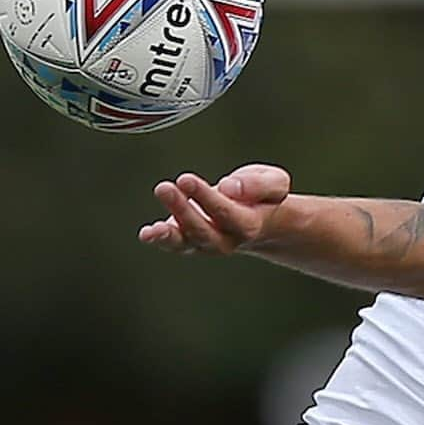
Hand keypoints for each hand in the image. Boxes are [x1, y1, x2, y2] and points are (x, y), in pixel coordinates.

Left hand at [138, 164, 291, 254]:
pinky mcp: (190, 240)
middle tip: (165, 187)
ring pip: (187, 242)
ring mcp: (206, 244)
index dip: (206, 198)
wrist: (261, 219)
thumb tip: (229, 188)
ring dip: (168, 232)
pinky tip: (147, 233)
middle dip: (183, 210)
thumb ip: (259, 184)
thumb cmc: (264, 196)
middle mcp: (227, 240)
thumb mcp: (274, 182)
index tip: (186, 179)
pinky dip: (160, 240)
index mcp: (250, 224)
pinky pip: (176, 244)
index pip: (226, 214)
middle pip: (203, 231)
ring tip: (151, 228)